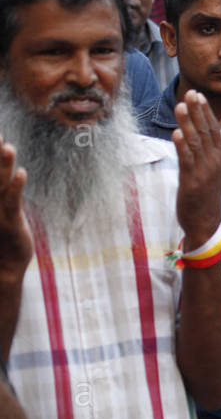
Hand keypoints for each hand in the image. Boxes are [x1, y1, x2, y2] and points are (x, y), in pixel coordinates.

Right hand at [0, 137, 30, 281]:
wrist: (3, 271)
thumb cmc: (2, 239)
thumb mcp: (4, 211)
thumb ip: (7, 191)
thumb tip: (10, 174)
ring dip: (3, 166)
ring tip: (7, 146)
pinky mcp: (10, 223)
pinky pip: (13, 203)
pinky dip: (16, 188)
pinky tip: (21, 173)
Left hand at [172, 91, 220, 248]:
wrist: (206, 221)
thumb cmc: (208, 194)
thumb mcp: (215, 169)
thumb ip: (216, 149)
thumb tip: (220, 131)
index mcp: (219, 156)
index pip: (213, 128)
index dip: (204, 111)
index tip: (197, 95)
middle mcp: (214, 160)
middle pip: (205, 131)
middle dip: (197, 111)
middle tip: (191, 93)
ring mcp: (204, 170)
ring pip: (195, 142)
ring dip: (188, 123)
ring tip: (180, 106)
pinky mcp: (192, 180)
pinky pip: (187, 160)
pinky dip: (182, 146)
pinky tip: (176, 133)